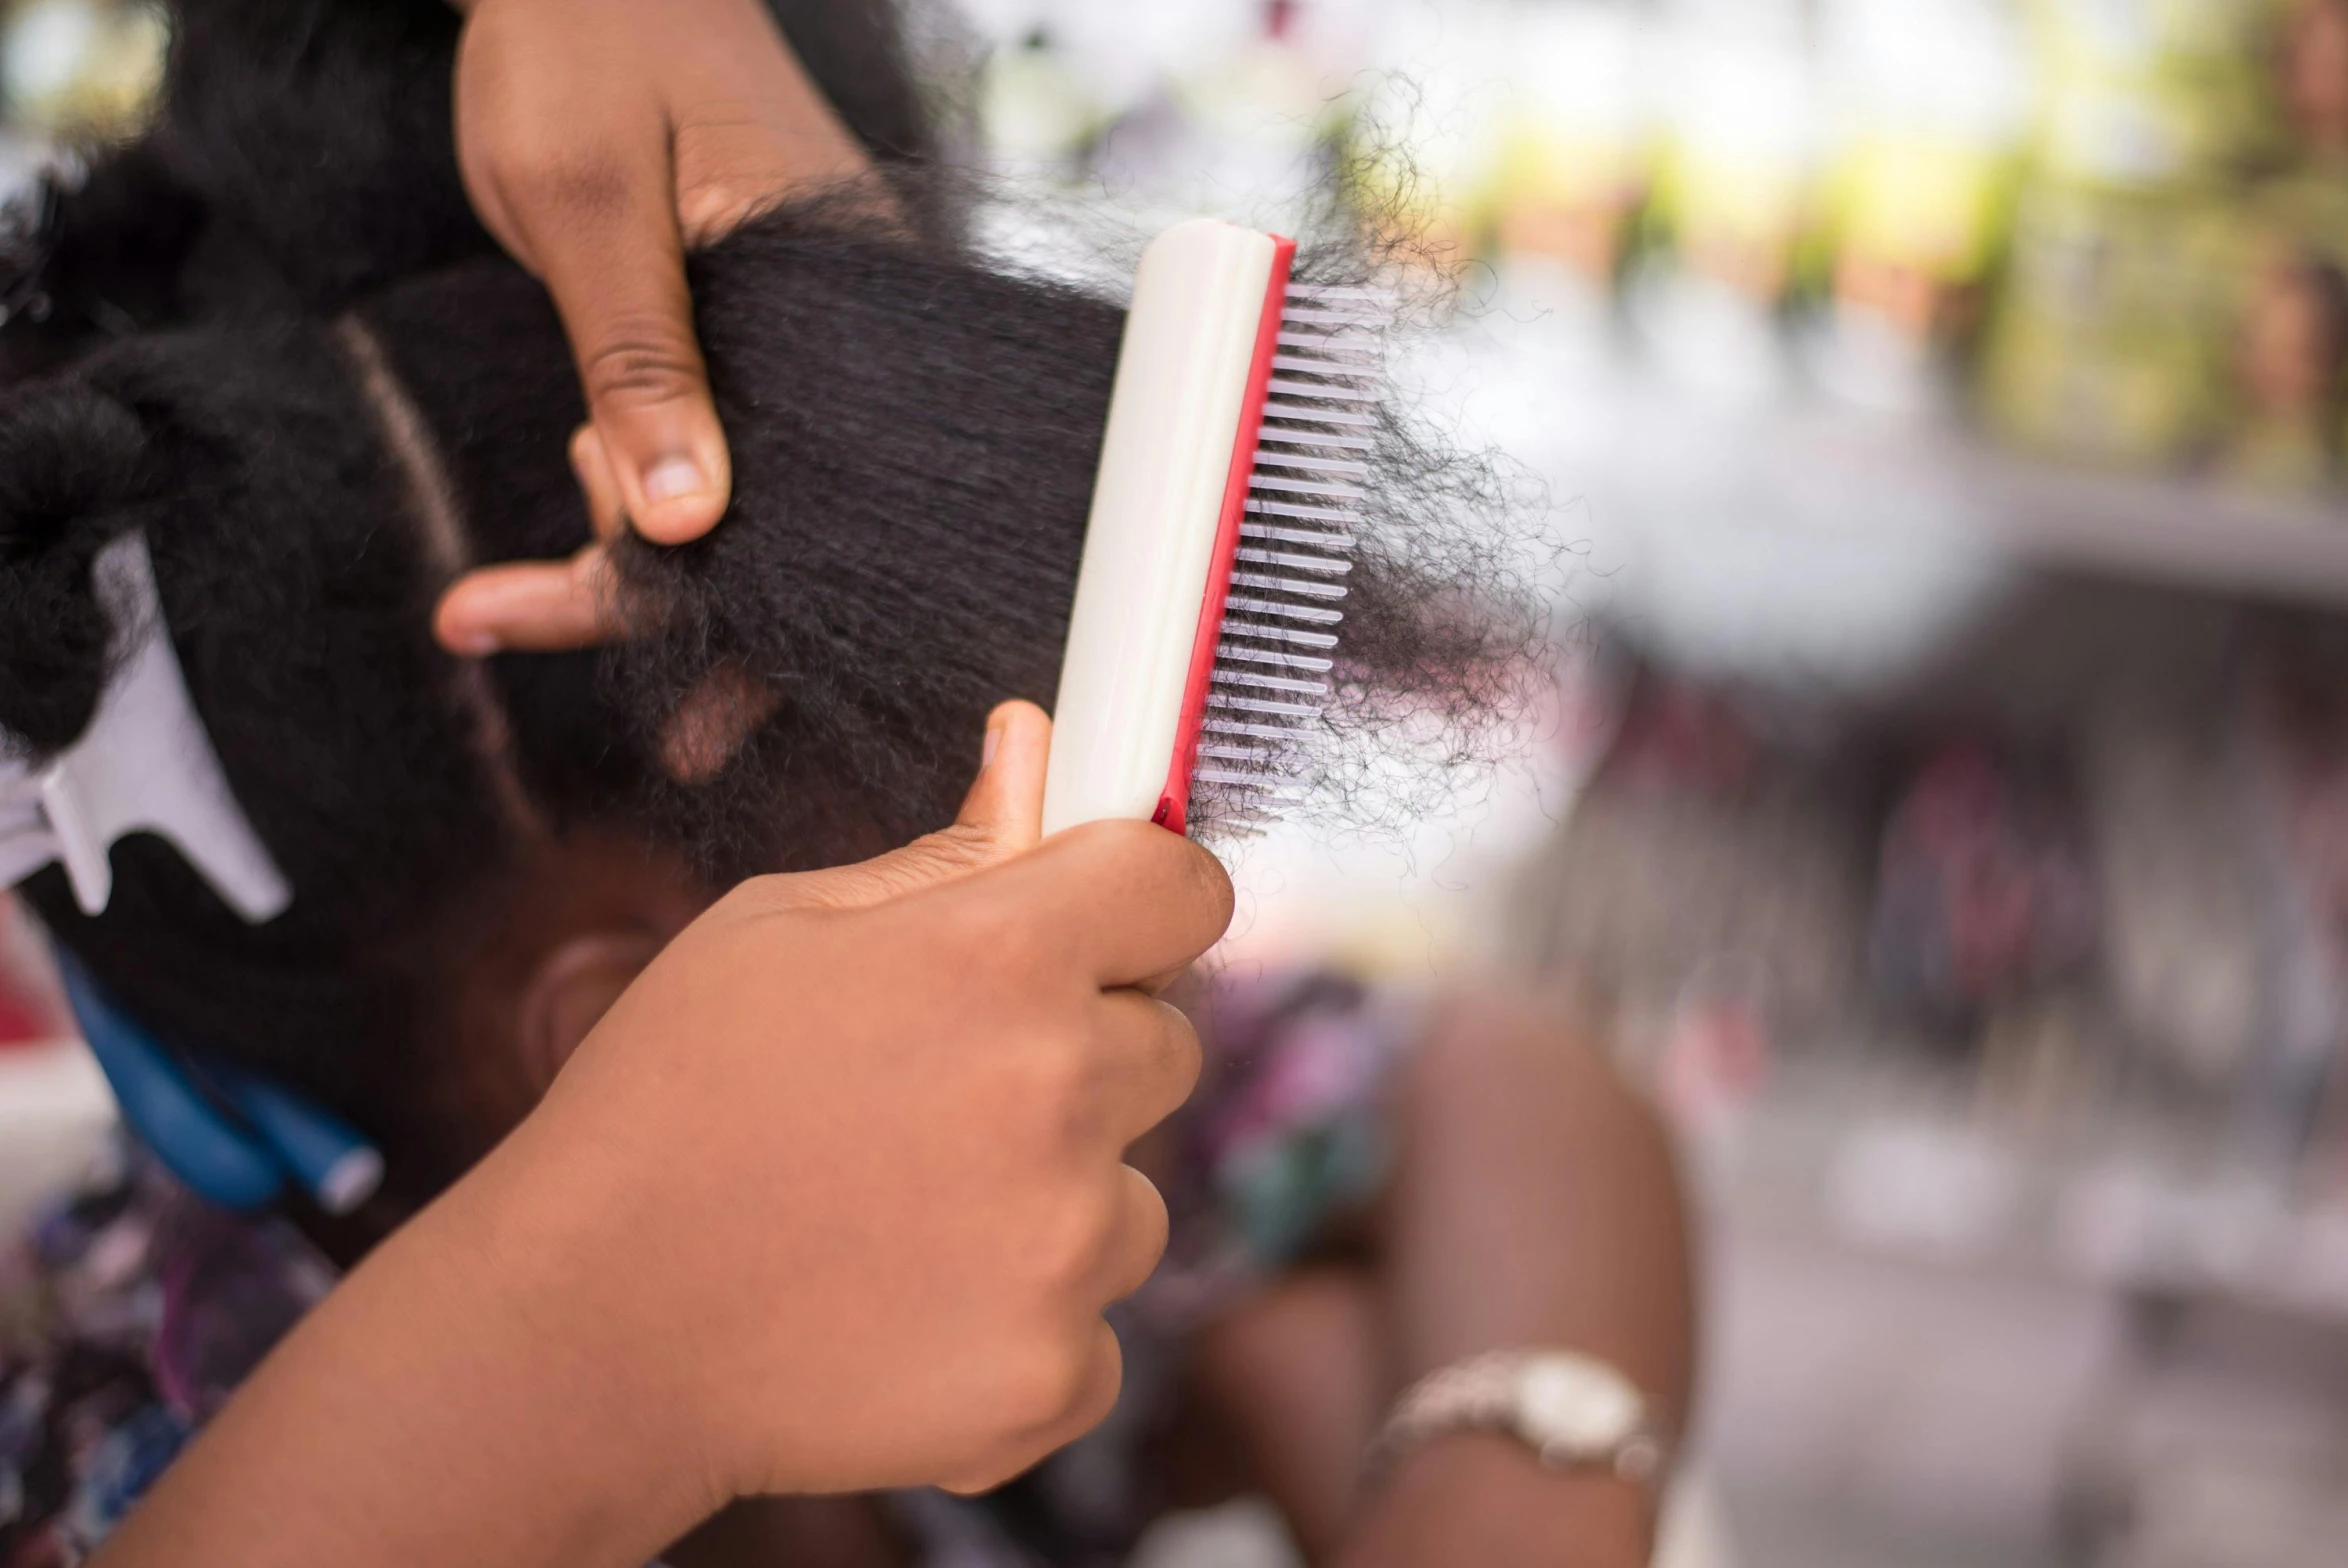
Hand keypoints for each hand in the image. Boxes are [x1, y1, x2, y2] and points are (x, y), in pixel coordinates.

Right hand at [94, 704, 1235, 1567]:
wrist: (583, 1335)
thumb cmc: (664, 1109)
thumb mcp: (776, 929)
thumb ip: (943, 855)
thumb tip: (1036, 749)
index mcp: (1000, 954)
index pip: (1183, 886)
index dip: (1144, 901)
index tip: (1107, 929)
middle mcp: (1058, 1089)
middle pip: (1166, 1042)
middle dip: (1079, 1058)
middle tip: (938, 1097)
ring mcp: (1066, 1244)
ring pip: (1134, 1197)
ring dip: (1055, 1204)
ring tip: (902, 1220)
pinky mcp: (1053, 1376)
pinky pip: (1098, 1332)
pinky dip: (1023, 1331)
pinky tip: (906, 1316)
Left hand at [434, 0, 869, 655]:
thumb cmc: (588, 46)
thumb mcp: (589, 206)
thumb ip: (640, 362)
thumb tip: (682, 525)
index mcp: (845, 304)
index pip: (832, 493)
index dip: (769, 610)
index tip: (714, 720)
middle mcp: (839, 344)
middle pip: (788, 518)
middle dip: (675, 602)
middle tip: (599, 689)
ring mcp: (792, 350)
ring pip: (728, 498)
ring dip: (620, 541)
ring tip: (503, 575)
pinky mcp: (739, 350)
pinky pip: (692, 453)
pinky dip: (614, 505)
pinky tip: (520, 568)